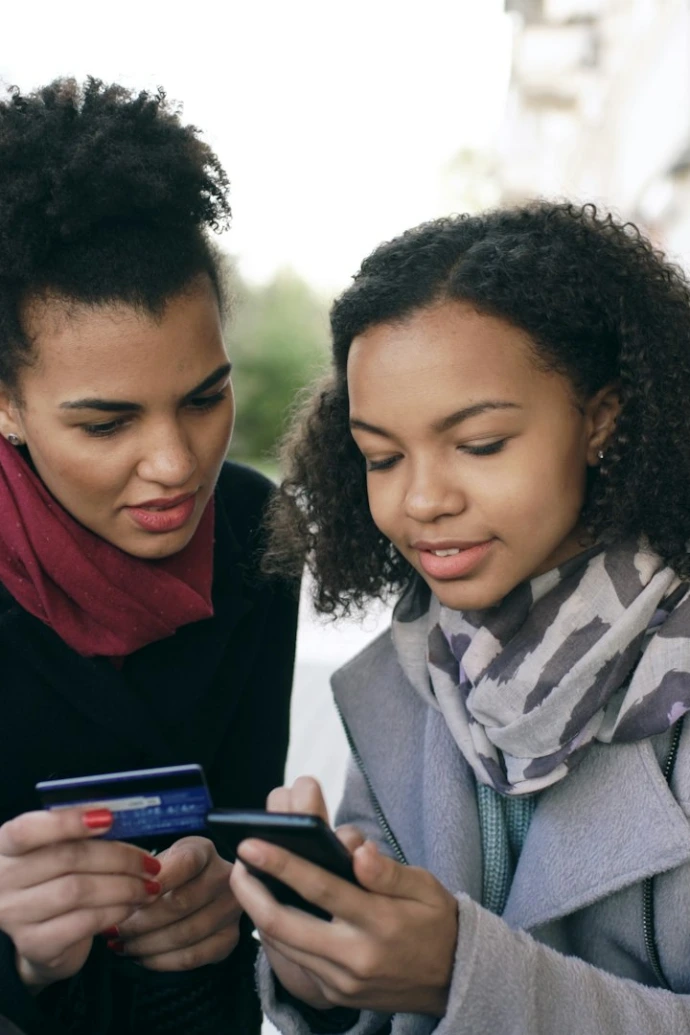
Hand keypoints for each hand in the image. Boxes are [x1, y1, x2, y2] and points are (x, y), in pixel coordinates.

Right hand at [0, 808, 161, 990]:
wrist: (41, 938)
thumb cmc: (55, 880)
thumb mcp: (56, 851)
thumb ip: (78, 833)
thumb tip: (119, 817)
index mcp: (6, 846)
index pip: (27, 830)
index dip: (67, 822)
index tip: (108, 818)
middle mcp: (3, 880)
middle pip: (67, 859)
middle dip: (118, 858)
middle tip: (149, 863)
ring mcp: (15, 915)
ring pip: (78, 891)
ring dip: (124, 887)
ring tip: (148, 886)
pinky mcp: (35, 945)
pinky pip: (84, 922)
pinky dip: (115, 911)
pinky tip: (131, 906)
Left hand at [113, 836, 240, 971]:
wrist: (198, 888)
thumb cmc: (170, 874)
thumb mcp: (159, 860)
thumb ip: (143, 872)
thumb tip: (118, 893)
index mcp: (204, 850)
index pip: (185, 864)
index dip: (157, 882)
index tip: (129, 898)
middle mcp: (224, 877)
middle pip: (181, 903)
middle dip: (141, 922)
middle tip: (115, 931)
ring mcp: (230, 909)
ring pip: (185, 934)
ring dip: (147, 944)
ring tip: (123, 946)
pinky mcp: (229, 938)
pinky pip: (193, 957)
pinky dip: (162, 961)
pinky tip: (142, 957)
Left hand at [230, 777, 457, 1015]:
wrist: (452, 979)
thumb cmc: (435, 921)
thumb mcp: (425, 887)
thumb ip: (389, 871)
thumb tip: (359, 850)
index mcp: (380, 922)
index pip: (320, 888)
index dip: (281, 863)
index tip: (252, 843)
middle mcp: (356, 956)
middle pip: (284, 925)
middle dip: (250, 893)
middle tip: (235, 864)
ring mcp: (342, 981)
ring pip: (282, 946)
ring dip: (256, 913)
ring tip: (245, 881)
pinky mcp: (335, 995)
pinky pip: (294, 961)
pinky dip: (275, 935)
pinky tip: (267, 910)